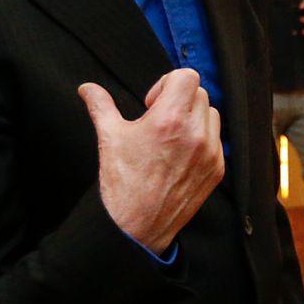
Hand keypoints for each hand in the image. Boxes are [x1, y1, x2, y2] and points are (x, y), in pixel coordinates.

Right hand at [80, 68, 223, 253]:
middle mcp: (195, 134)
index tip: (153, 103)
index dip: (167, 83)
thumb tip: (87, 88)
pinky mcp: (216, 169)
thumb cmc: (122, 183)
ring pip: (212, 114)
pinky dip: (202, 140)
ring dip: (194, 118)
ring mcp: (209, 153)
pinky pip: (217, 140)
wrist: (135, 227)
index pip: (187, 76)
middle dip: (179, 101)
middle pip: (199, 93)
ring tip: (170, 136)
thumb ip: (101, 105)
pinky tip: (179, 154)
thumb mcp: (109, 137)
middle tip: (158, 120)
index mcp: (169, 120)